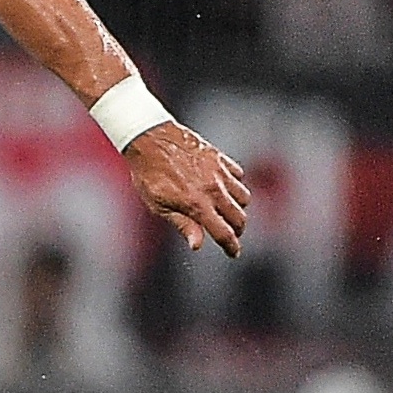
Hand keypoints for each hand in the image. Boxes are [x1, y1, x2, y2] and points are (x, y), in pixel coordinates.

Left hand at [124, 121, 248, 256]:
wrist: (149, 139)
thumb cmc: (149, 174)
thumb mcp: (159, 205)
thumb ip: (182, 224)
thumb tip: (197, 245)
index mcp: (198, 205)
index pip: (224, 233)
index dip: (231, 246)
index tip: (233, 253)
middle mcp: (214, 190)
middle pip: (239, 218)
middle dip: (236, 230)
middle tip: (228, 233)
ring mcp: (220, 173)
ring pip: (244, 198)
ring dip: (237, 208)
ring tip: (225, 210)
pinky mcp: (220, 159)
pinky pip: (238, 176)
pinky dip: (235, 185)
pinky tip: (223, 187)